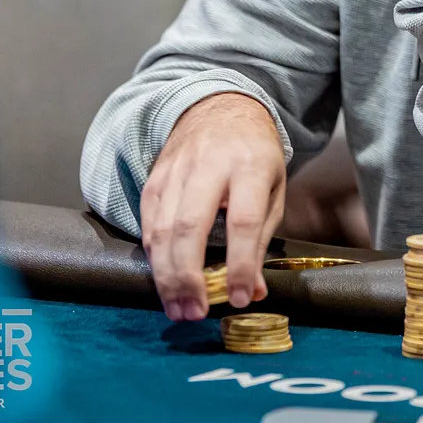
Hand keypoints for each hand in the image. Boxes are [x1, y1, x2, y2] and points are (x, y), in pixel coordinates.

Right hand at [139, 92, 286, 320]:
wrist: (221, 109)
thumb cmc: (254, 155)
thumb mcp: (274, 189)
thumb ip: (262, 238)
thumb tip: (251, 291)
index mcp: (250, 165)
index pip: (243, 221)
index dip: (239, 264)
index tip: (237, 298)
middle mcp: (209, 165)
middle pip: (190, 227)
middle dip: (189, 277)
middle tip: (195, 313)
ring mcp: (176, 171)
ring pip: (161, 229)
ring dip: (166, 276)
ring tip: (178, 308)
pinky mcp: (154, 179)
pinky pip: (148, 224)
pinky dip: (154, 257)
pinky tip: (164, 281)